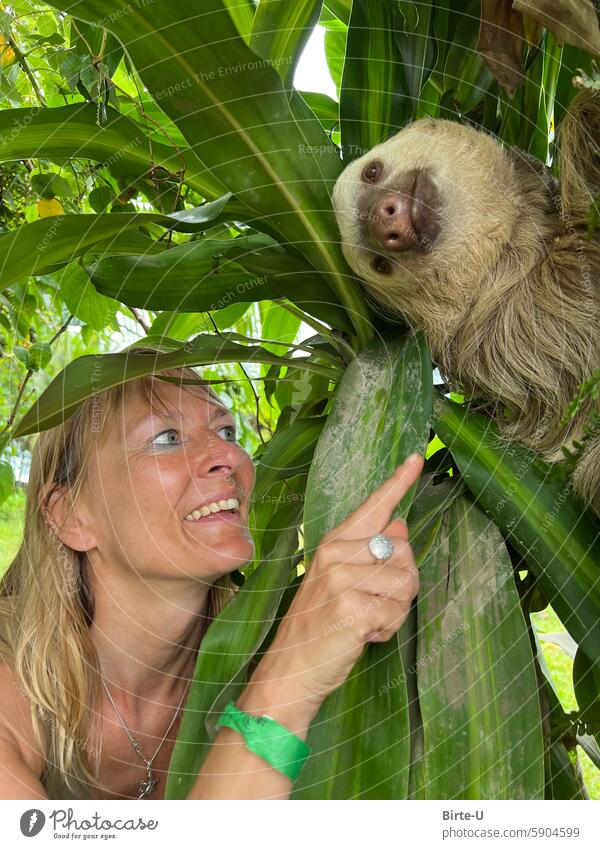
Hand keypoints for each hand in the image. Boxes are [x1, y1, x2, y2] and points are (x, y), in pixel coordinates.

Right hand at [245, 453, 423, 722]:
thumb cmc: (317, 626)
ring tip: (366, 622)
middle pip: (405, 552)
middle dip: (401, 584)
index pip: (373, 507)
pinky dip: (388, 630)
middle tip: (372, 605)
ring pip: (407, 583)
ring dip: (396, 610)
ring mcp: (343, 579)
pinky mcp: (353, 607)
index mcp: (334, 542)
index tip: (417, 459)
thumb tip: (400, 526)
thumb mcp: (339, 581)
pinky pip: (398, 612)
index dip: (398, 482)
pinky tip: (363, 636)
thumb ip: (368, 553)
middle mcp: (337, 553)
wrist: (289, 669)